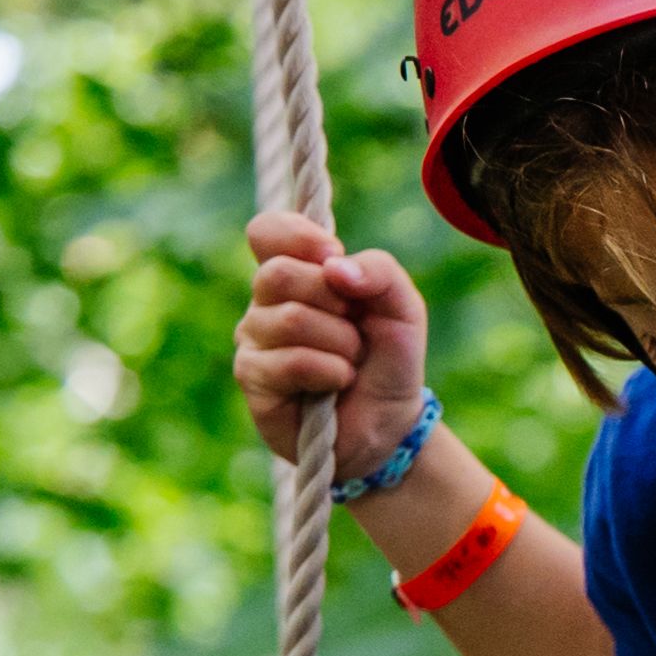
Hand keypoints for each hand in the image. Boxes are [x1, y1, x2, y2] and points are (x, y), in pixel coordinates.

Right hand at [235, 213, 431, 471]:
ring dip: (340, 344)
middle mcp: (267, 302)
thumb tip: (334, 266)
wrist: (391, 424)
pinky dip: (330, 371)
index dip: (296, 235)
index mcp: (299, 274)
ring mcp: (254, 338)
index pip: (267, 232)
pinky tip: (337, 383)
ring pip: (289, 319)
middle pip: (277, 273)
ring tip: (350, 363)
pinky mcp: (252, 376)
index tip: (333, 255)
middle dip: (334, 302)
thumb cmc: (389, 360)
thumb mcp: (403, 309)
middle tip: (355, 329)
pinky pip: (291, 361)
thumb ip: (381, 271)